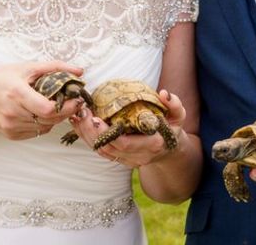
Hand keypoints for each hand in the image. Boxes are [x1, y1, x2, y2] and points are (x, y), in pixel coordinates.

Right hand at [0, 61, 84, 139]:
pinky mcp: (11, 135)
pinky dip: (44, 123)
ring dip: (55, 117)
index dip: (67, 106)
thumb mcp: (25, 67)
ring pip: (46, 127)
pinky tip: (39, 112)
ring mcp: (12, 126)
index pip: (49, 109)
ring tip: (55, 103)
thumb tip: (79, 71)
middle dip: (66, 111)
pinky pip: (37, 132)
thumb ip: (55, 68)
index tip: (76, 98)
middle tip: (72, 100)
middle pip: (51, 119)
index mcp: (17, 93)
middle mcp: (13, 113)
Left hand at [69, 89, 186, 167]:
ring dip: (86, 135)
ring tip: (76, 116)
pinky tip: (79, 124)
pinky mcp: (119, 159)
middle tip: (81, 113)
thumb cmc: (172, 129)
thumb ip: (174, 105)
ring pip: (101, 151)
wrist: (170, 150)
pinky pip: (101, 151)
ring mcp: (127, 160)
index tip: (96, 118)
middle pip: (108, 148)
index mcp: (152, 144)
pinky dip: (88, 139)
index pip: (124, 143)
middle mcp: (138, 156)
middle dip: (91, 132)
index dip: (108, 133)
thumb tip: (164, 93)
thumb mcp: (178, 116)